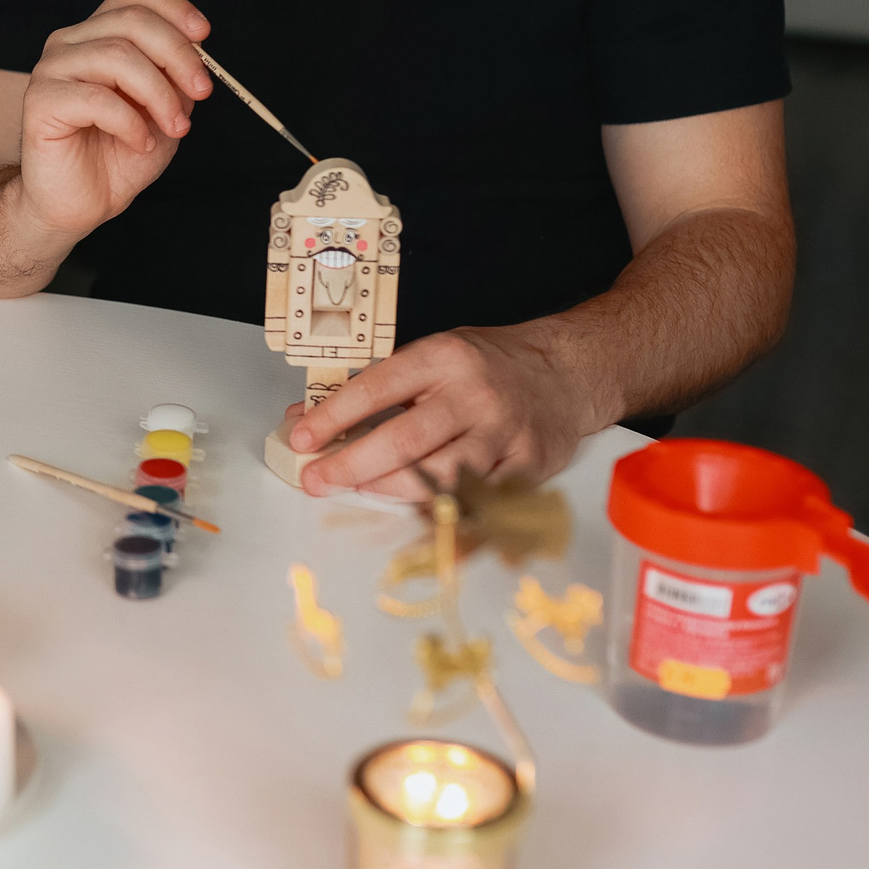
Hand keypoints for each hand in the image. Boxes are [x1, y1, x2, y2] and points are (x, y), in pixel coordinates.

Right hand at [11, 0, 212, 242]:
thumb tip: (197, 55)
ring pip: (117, 56)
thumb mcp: (164, 110)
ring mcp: (51, 70)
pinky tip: (138, 141)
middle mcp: (70, 43)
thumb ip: (176, 78)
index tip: (204, 36)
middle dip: (178, 56)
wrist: (80, 205)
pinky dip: (130, 123)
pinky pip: (97, 99)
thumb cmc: (119, 156)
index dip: (173, 5)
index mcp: (98, 36)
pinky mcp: (39, 102)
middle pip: (132, 21)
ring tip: (173, 128)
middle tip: (202, 92)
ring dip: (159, 95)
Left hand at [289, 323, 606, 499]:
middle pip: (405, 441)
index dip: (334, 417)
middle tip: (317, 480)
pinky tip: (411, 510)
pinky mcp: (528, 467)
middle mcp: (475, 395)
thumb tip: (307, 417)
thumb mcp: (432, 357)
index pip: (377, 388)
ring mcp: (504, 434)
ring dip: (391, 490)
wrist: (567, 372)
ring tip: (362, 490)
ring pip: (439, 477)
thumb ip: (375, 387)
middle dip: (352, 466)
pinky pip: (475, 500)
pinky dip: (439, 510)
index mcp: (444, 358)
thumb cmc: (489, 366)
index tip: (301, 439)